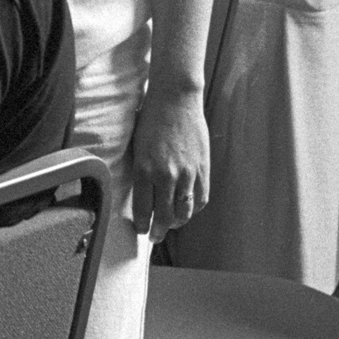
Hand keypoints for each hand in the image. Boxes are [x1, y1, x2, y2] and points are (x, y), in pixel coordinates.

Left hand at [130, 84, 208, 239]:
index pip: (143, 208)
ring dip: (176, 222)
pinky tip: (187, 210)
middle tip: (154, 237)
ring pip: (184, 211)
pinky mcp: (202, 169)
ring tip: (170, 226)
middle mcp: (165, 175)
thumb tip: (142, 194)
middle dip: (158, 230)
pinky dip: (194, 208)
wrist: (174, 101)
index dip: (142, 224)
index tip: (140, 230)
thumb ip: (141, 172)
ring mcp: (186, 174)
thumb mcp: (136, 147)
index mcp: (143, 169)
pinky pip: (200, 198)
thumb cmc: (150, 120)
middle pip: (164, 215)